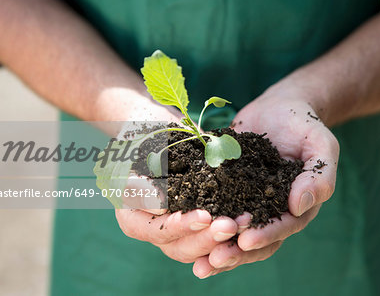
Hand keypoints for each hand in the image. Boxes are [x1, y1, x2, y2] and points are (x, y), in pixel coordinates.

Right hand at [114, 97, 238, 264]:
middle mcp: (152, 228)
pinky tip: (248, 219)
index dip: (179, 226)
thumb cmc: (143, 137)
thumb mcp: (138, 151)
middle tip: (229, 225)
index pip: (155, 229)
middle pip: (176, 245)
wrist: (158, 132)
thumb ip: (141, 181)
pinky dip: (228, 232)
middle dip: (205, 237)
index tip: (203, 217)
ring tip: (243, 223)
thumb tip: (161, 209)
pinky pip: (209, 237)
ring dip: (220, 239)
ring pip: (195, 247)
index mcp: (131, 216)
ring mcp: (174, 230)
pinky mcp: (194, 225)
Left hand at [192, 83, 339, 277]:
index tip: (245, 240)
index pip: (283, 226)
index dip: (266, 235)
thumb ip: (319, 175)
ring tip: (198, 265)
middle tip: (213, 261)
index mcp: (296, 205)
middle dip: (235, 252)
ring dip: (216, 248)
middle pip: (256, 239)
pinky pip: (214, 208)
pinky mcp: (226, 188)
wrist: (278, 108)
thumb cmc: (304, 124)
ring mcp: (247, 200)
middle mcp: (270, 209)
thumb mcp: (321, 145)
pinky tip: (182, 231)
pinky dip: (201, 223)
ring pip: (233, 232)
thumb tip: (300, 206)